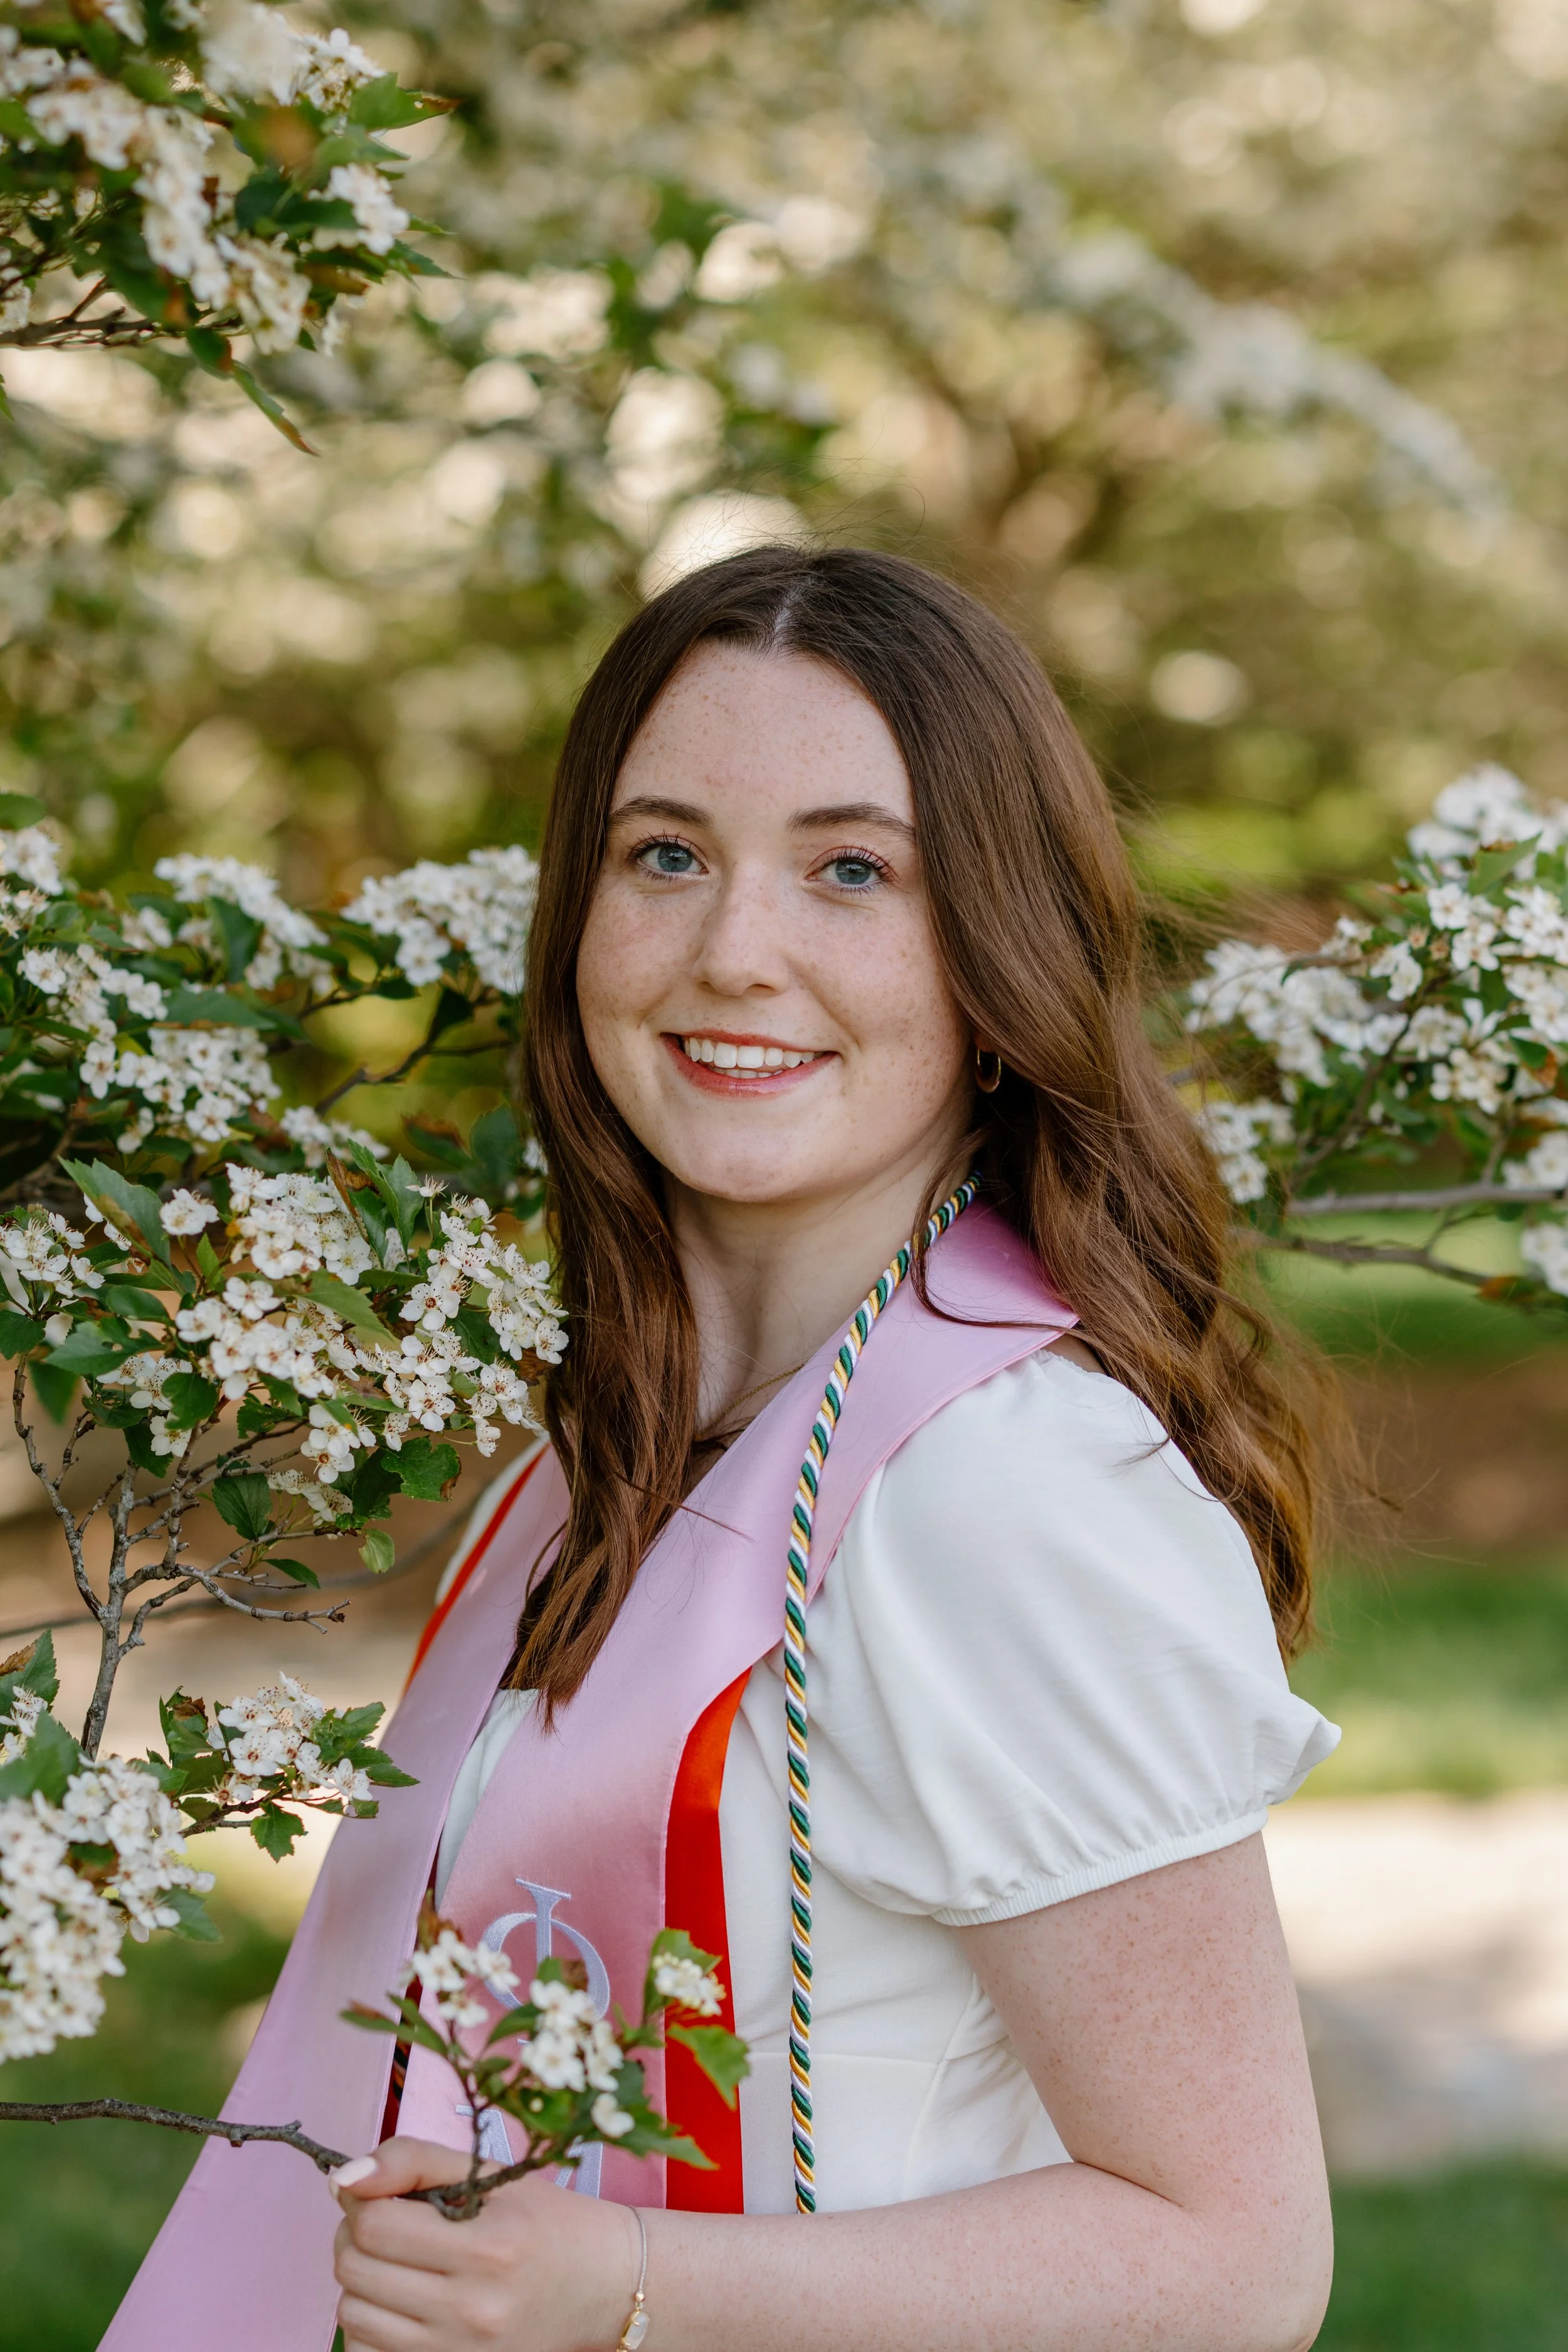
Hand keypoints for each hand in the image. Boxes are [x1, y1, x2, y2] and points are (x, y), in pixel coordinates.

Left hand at [331, 2137, 639, 2351]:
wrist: (602, 2286)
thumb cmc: (547, 2222)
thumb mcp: (490, 2174)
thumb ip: (413, 2160)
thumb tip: (341, 2177)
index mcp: (486, 2247)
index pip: (374, 2225)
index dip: (361, 2200)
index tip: (375, 2190)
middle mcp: (471, 2309)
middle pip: (355, 2270)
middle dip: (355, 2236)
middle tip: (384, 2221)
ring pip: (353, 2315)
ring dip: (362, 2281)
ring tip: (396, 2260)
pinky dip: (372, 2323)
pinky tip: (402, 2300)